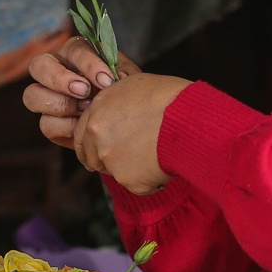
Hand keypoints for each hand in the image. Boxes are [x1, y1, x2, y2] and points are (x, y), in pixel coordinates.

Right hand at [23, 37, 139, 148]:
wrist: (123, 122)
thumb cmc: (123, 92)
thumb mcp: (128, 79)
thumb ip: (122, 74)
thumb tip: (117, 78)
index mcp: (76, 53)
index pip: (74, 49)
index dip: (88, 64)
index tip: (107, 80)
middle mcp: (56, 71)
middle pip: (38, 66)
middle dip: (60, 79)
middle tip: (84, 92)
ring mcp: (48, 97)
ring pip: (31, 95)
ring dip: (59, 104)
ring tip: (85, 111)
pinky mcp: (50, 122)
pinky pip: (45, 124)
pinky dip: (65, 127)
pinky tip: (82, 128)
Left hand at [74, 72, 190, 194]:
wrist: (189, 119)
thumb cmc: (171, 98)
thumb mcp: (135, 86)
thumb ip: (116, 103)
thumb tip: (118, 111)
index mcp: (97, 110)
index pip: (82, 134)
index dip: (91, 144)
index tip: (98, 151)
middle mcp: (97, 136)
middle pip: (92, 158)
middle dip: (106, 161)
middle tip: (127, 161)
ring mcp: (111, 160)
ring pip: (116, 173)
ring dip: (130, 170)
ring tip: (155, 155)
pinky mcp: (128, 180)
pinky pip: (138, 186)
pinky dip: (150, 181)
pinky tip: (165, 165)